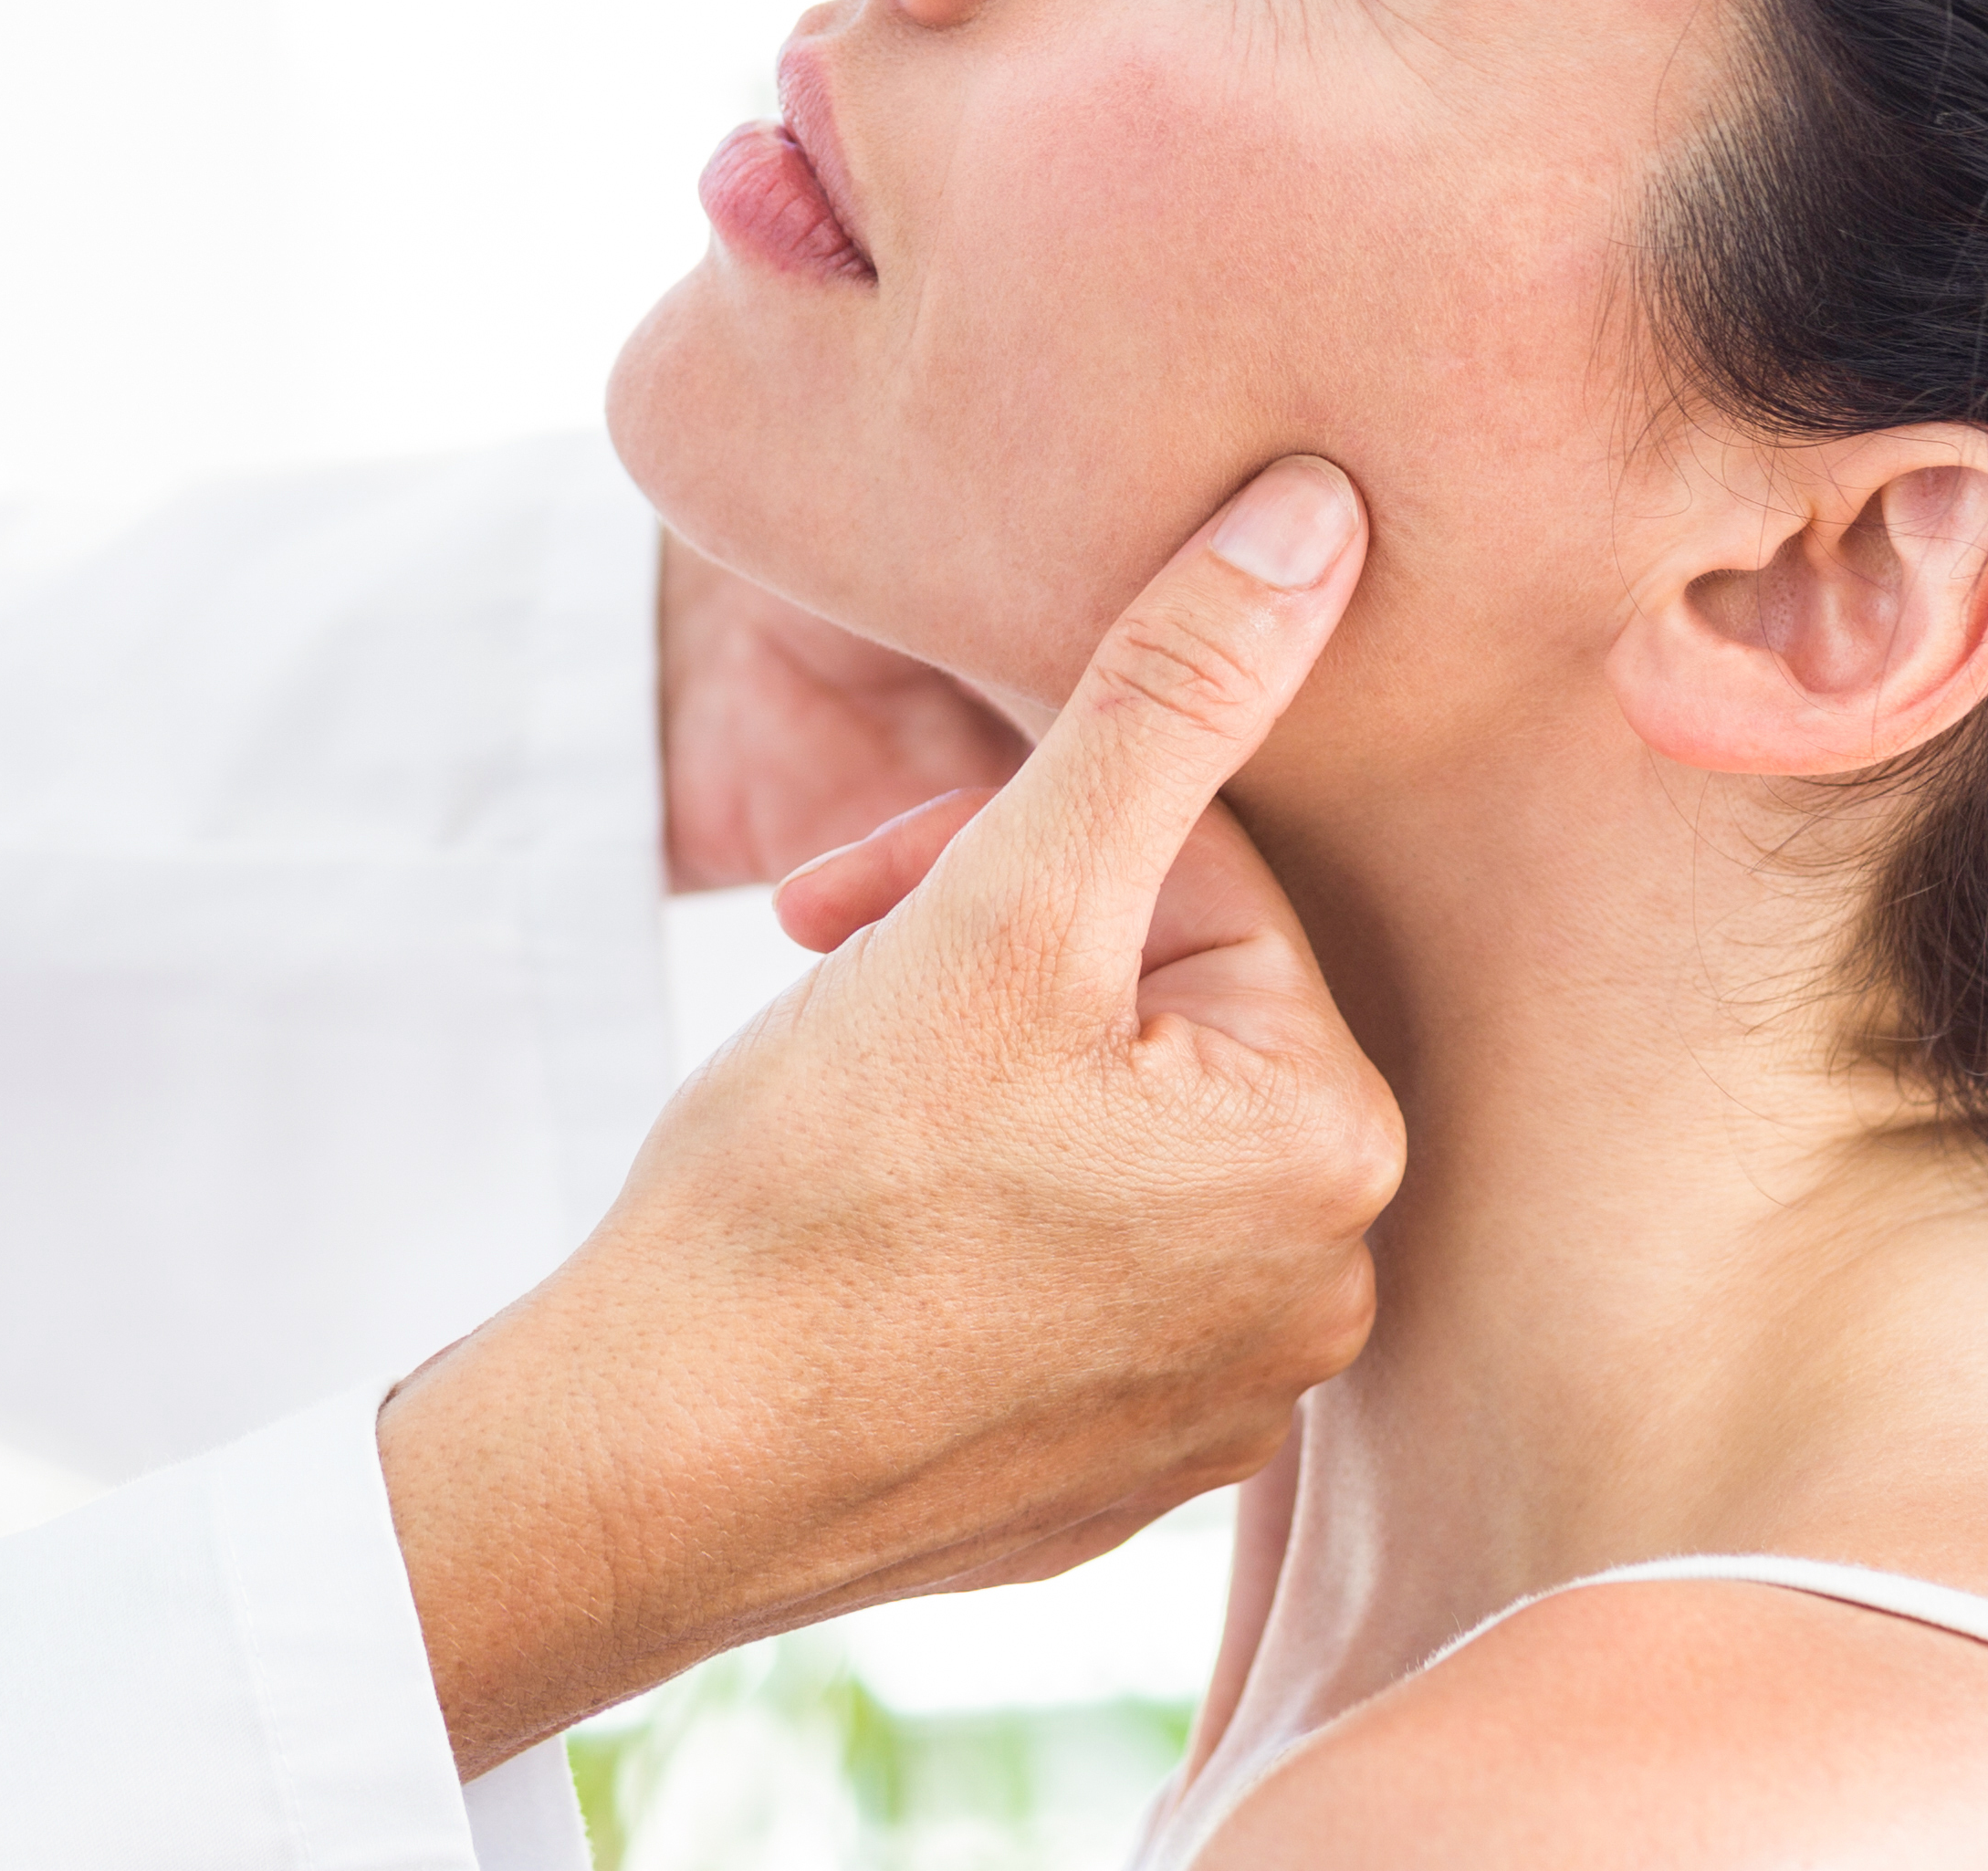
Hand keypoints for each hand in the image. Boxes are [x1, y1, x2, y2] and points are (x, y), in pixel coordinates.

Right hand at [383, 456, 1405, 1771]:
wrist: (651, 1465)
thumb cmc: (819, 1181)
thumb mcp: (1005, 900)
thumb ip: (1173, 696)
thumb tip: (1324, 521)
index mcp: (1336, 1151)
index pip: (1206, 882)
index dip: (1020, 842)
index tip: (876, 878)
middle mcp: (1326, 1293)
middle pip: (1168, 1005)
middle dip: (1000, 940)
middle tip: (842, 949)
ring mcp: (1223, 1398)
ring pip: (1118, 1126)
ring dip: (982, 1056)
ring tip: (848, 1079)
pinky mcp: (1122, 1464)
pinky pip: (1080, 1265)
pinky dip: (983, 1206)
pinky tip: (871, 1213)